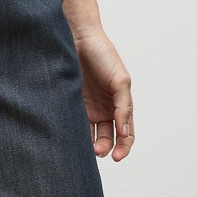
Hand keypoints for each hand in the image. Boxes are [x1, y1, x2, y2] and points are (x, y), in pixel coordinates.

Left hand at [71, 24, 132, 161]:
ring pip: (90, 136)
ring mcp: (87, 109)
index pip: (126, 133)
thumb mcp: (121, 81)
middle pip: (108, 138)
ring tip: (87, 148)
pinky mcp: (70, 105)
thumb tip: (125, 132)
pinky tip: (73, 138)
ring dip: (91, 145)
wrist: (77, 39)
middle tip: (98, 151)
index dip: (124, 147)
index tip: (117, 157)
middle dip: (105, 148)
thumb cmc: (103, 56)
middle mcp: (105, 110)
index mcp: (120, 105)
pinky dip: (75, 135)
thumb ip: (123, 106)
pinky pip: (74, 125)